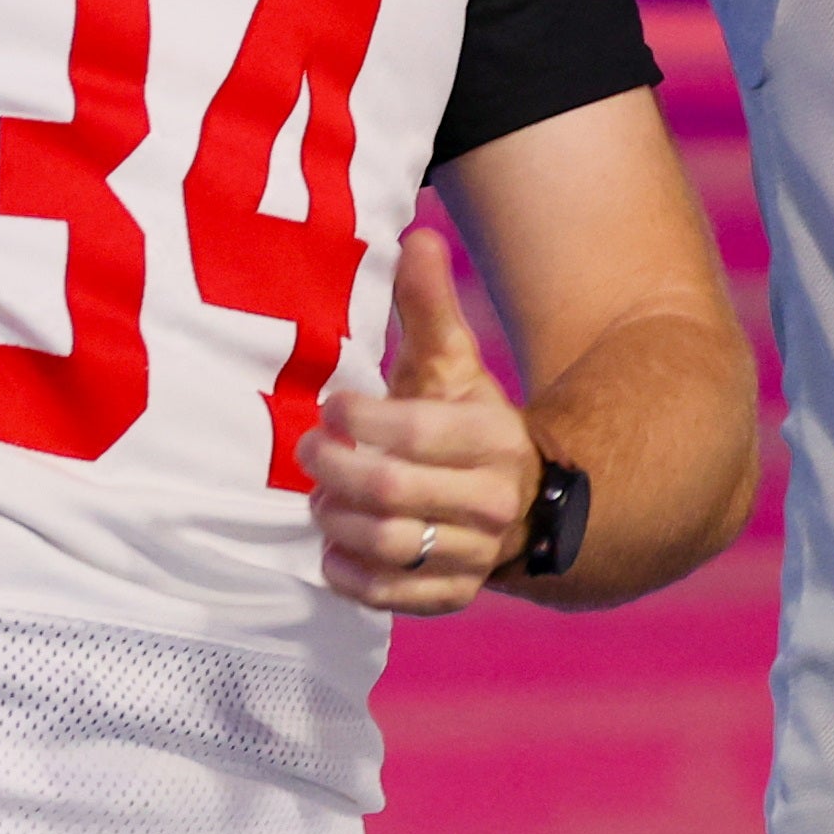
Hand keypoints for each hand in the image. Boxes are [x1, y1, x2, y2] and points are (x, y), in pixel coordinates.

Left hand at [304, 222, 537, 615]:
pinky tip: (330, 550)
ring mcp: (474, 555)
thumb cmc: (466, 425)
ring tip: (320, 498)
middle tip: (310, 450)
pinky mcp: (452, 595)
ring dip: (338, 520)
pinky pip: (392, 596)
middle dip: (336, 469)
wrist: (522, 505)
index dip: (360, 418)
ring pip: (389, 545)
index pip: (415, 431)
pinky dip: (351, 576)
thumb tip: (415, 236)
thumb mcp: (454, 365)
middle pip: (391, 491)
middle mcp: (491, 502)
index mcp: (494, 438)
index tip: (332, 405)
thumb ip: (430, 308)